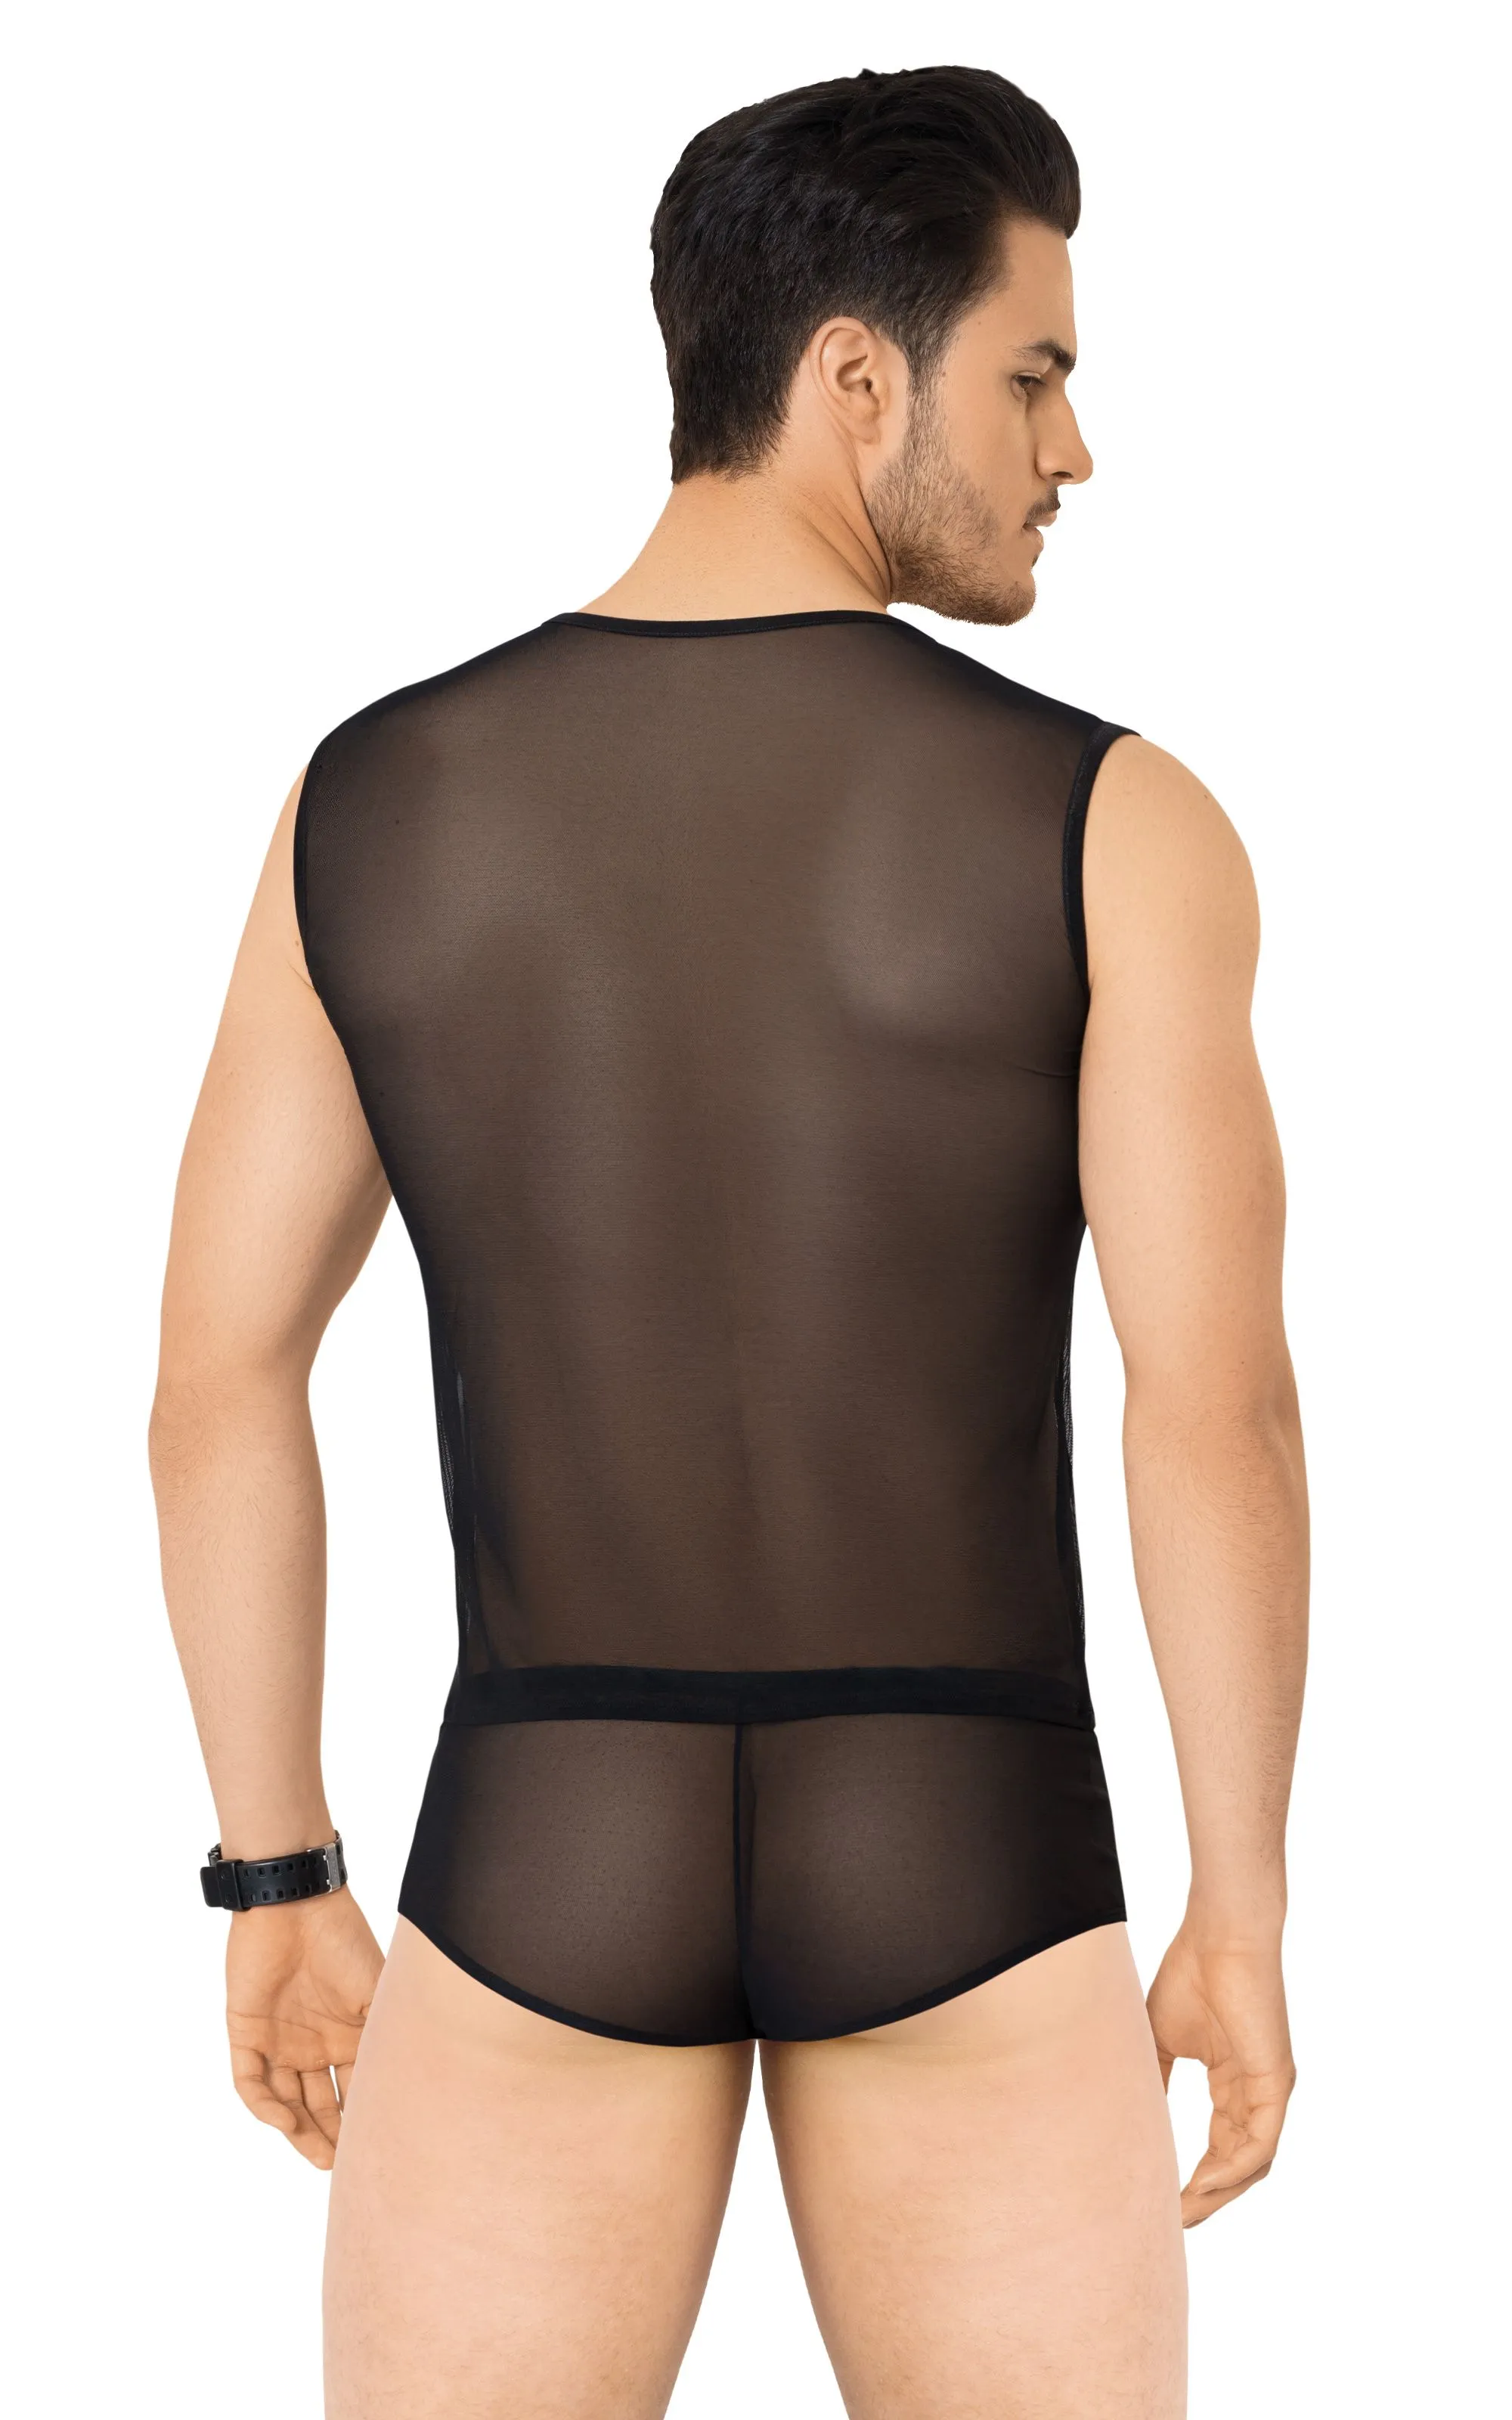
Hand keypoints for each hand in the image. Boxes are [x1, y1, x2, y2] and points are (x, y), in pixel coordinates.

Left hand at [225, 1891, 384, 2167]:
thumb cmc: (343, 1942)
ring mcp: (277, 2040)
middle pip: (320, 2103)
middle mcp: (312, 2043)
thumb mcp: (377, 1993)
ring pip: (285, 2100)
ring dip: (299, 2131)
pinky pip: (249, 2081)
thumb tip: (413, 2089)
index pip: (353, 2089)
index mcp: (345, 2034)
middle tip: (344, 2166)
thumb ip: (387, 2037)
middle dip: (331, 2136)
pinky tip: (284, 2119)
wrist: (294, 1904)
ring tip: (319, 2158)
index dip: (361, 2121)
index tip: (374, 2150)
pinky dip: (264, 2105)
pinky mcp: (245, 2032)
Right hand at [1145, 1924, 1295, 2226]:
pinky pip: (1260, 2144)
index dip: (1195, 2179)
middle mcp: (1256, 2093)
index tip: (1164, 2202)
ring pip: (1252, 2164)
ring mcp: (1269, 2090)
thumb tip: (1131, 2122)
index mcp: (1234, 2083)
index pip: (1221, 2147)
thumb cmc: (1192, 1974)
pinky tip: (1201, 2183)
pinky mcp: (1276, 2082)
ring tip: (1183, 2213)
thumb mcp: (1161, 2039)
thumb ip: (1154, 2081)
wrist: (1219, 1934)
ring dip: (1219, 2194)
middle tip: (1172, 2223)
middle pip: (1238, 2165)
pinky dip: (1232, 2170)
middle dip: (1206, 2198)